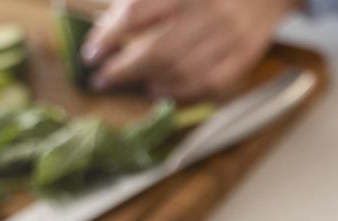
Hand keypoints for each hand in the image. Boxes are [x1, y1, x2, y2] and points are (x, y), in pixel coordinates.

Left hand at [82, 0, 296, 100]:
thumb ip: (144, 2)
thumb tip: (110, 28)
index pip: (137, 13)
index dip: (109, 36)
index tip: (91, 54)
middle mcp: (210, 12)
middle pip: (159, 51)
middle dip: (125, 70)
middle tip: (103, 79)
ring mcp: (231, 37)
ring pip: (184, 73)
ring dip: (153, 84)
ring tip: (136, 86)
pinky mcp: (246, 56)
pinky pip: (210, 85)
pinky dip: (183, 94)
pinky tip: (165, 92)